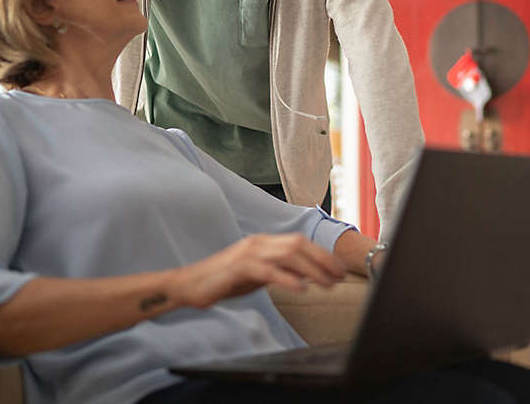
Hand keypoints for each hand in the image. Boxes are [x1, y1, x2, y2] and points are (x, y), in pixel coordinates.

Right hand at [172, 234, 345, 308]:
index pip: (299, 242)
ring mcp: (247, 253)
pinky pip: (267, 271)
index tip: (339, 269)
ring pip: (287, 255)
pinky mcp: (237, 268)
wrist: (189, 285)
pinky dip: (286, 278)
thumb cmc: (224, 281)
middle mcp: (258, 242)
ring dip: (311, 269)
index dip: (322, 255)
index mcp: (263, 242)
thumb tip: (307, 277)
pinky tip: (301, 288)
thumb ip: (279, 272)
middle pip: (298, 245)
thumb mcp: (257, 275)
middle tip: (339, 277)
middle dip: (322, 260)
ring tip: (326, 283)